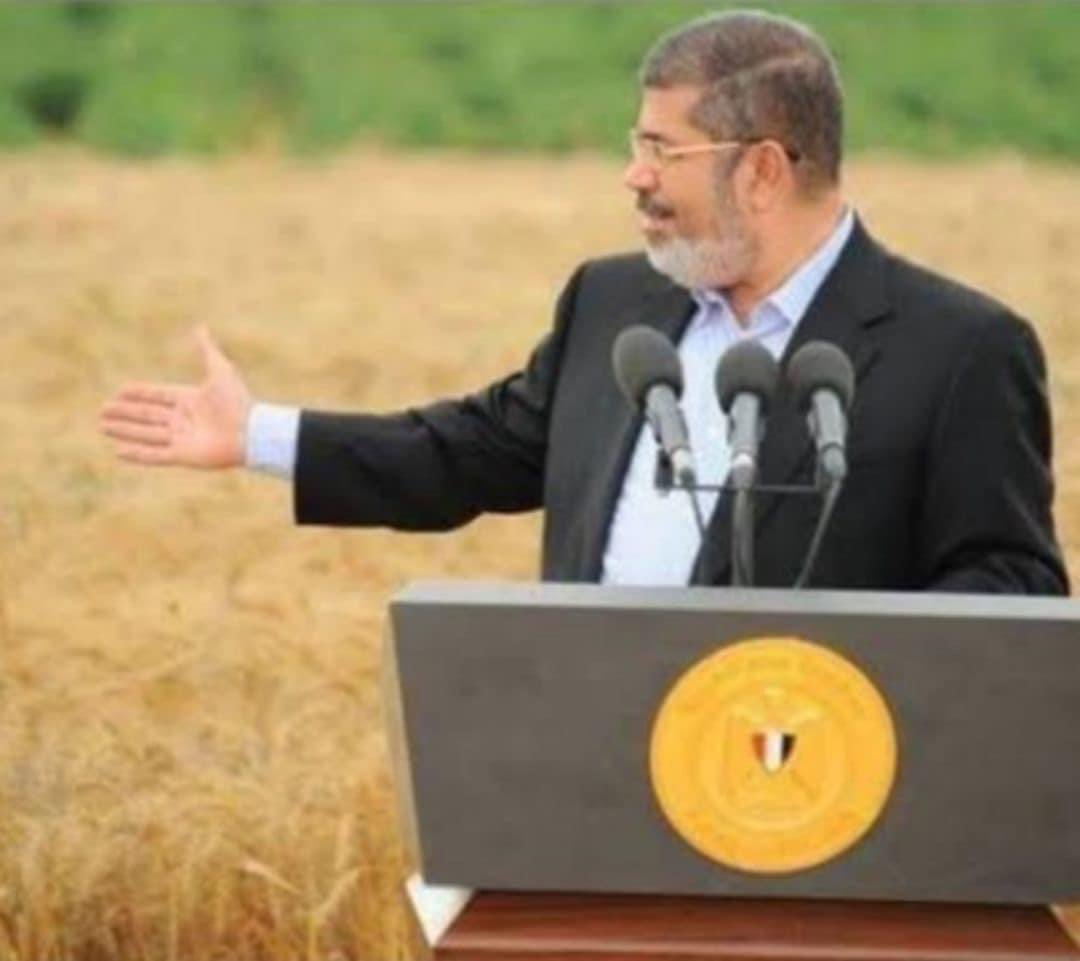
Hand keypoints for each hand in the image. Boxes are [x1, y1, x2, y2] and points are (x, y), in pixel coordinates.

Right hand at [100, 326, 252, 468]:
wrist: (250, 432)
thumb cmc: (237, 402)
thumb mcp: (220, 370)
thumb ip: (207, 349)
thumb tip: (199, 326)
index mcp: (190, 400)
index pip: (158, 396)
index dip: (139, 394)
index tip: (120, 391)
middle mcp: (184, 420)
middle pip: (147, 415)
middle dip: (125, 413)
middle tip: (102, 411)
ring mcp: (182, 439)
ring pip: (146, 434)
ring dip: (124, 430)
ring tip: (103, 427)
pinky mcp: (182, 456)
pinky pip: (154, 455)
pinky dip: (136, 454)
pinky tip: (118, 451)